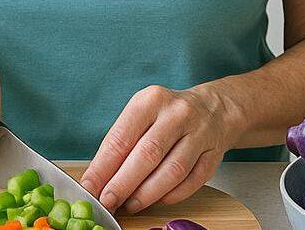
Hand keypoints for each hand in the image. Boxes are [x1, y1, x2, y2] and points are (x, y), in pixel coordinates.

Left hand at [79, 83, 237, 214]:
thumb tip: (98, 178)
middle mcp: (176, 114)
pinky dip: (172, 195)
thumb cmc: (167, 115)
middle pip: (146, 155)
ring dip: (147, 194)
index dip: (103, 167)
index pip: (122, 138)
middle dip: (123, 184)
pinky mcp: (214, 153)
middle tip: (108, 201)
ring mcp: (199, 133)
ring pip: (172, 171)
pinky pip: (192, 181)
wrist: (213, 108)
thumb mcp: (141, 115)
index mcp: (150, 100)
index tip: (90, 187)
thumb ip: (122, 143)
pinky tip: (158, 199)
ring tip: (130, 204)